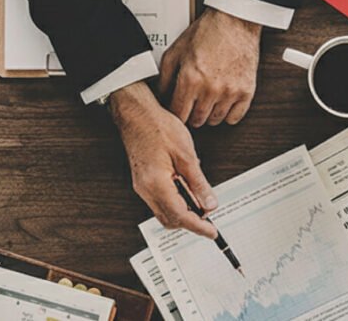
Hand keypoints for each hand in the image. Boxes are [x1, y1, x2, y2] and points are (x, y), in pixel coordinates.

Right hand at [109, 82, 217, 238]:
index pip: (180, 216)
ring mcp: (142, 186)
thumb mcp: (186, 155)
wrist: (137, 114)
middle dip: (191, 222)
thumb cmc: (157, 127)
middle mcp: (145, 189)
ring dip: (183, 212)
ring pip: (164, 212)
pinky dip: (176, 202)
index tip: (211, 232)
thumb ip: (198, 183)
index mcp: (156, 183)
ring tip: (201, 202)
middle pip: (170, 219)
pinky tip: (187, 190)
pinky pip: (160, 201)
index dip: (198, 227)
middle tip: (209, 217)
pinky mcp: (143, 181)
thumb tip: (209, 203)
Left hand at [159, 8, 260, 126]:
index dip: (175, 114)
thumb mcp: (177, 50)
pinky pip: (234, 118)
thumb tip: (161, 96)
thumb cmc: (207, 32)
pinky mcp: (246, 91)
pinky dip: (227, 114)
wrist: (235, 21)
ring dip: (209, 115)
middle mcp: (210, 88)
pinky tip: (223, 103)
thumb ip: (165, 77)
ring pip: (215, 120)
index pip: (178, 113)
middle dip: (191, 115)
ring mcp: (230, 92)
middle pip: (196, 120)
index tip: (177, 110)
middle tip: (192, 104)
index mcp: (190, 78)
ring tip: (207, 101)